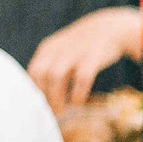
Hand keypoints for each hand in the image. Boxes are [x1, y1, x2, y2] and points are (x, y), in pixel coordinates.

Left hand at [28, 6, 142, 112]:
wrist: (110, 28)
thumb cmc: (83, 47)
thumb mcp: (62, 52)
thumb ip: (51, 69)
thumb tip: (43, 96)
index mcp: (47, 49)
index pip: (32, 72)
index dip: (34, 91)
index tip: (39, 107)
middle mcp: (57, 50)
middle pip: (40, 75)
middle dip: (43, 96)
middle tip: (50, 113)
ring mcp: (74, 53)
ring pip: (55, 77)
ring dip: (57, 97)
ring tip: (62, 111)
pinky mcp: (92, 57)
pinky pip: (81, 77)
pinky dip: (77, 92)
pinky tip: (77, 103)